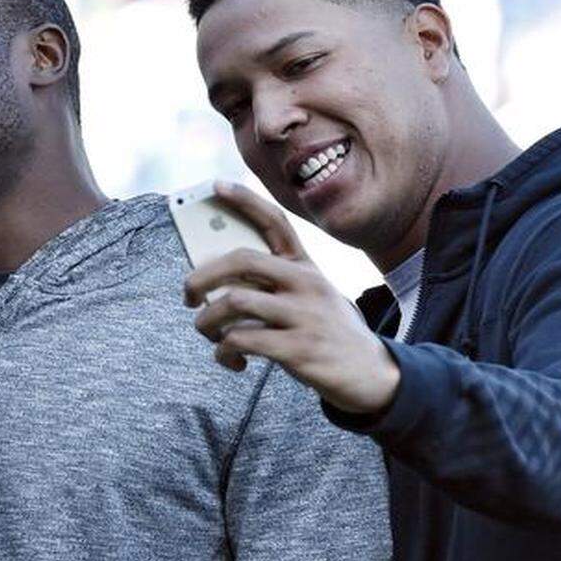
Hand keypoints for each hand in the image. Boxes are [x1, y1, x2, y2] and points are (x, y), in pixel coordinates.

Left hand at [183, 181, 399, 414]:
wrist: (372, 375)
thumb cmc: (326, 333)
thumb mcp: (311, 299)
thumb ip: (274, 287)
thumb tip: (216, 285)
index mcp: (307, 267)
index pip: (275, 222)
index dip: (244, 200)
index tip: (216, 185)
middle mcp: (306, 283)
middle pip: (240, 260)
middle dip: (201, 276)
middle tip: (188, 296)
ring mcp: (303, 315)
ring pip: (233, 301)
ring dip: (206, 322)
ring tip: (210, 335)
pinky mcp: (298, 348)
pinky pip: (241, 340)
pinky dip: (224, 352)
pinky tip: (232, 361)